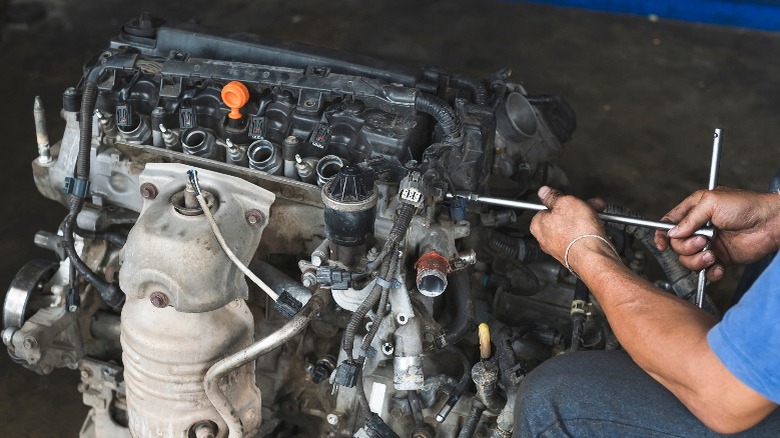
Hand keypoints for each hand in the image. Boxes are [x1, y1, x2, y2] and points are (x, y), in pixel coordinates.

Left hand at [530, 186, 617, 272]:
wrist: (593, 256)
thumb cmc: (577, 232)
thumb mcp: (565, 203)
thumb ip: (553, 196)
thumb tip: (544, 192)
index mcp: (538, 225)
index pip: (546, 208)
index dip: (561, 202)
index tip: (570, 199)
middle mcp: (545, 239)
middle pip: (561, 218)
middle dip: (577, 209)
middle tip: (588, 204)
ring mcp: (560, 248)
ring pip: (573, 227)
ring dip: (586, 218)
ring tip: (597, 215)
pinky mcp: (573, 255)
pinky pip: (580, 239)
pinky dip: (588, 232)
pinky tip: (597, 229)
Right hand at [653, 187, 779, 280]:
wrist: (771, 224)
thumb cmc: (746, 206)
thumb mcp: (712, 203)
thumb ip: (689, 218)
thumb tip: (672, 233)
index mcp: (694, 211)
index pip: (669, 223)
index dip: (662, 234)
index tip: (662, 244)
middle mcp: (699, 228)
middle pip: (677, 244)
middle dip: (686, 247)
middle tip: (703, 242)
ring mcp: (709, 244)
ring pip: (688, 259)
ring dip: (697, 260)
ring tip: (712, 255)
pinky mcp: (721, 258)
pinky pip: (706, 271)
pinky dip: (711, 272)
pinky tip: (720, 266)